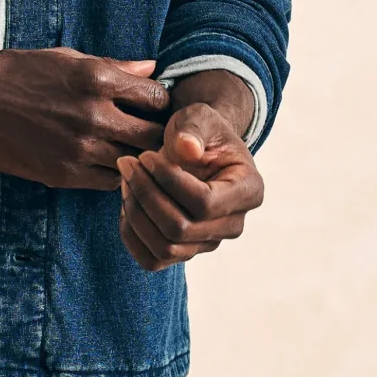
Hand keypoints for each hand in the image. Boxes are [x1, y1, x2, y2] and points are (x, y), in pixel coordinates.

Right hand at [0, 49, 168, 189]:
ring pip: (134, 163)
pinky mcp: (64, 174)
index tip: (154, 108)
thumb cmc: (18, 72)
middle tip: (151, 136)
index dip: (161, 104)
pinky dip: (114, 175)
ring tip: (129, 152)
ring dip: (135, 159)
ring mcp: (80, 148)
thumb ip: (113, 66)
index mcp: (98, 79)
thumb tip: (151, 69)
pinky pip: (107, 182)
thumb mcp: (66, 58)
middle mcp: (94, 115)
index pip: (157, 99)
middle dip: (157, 136)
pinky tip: (106, 163)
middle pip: (153, 136)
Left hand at [118, 99, 263, 270]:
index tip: (144, 157)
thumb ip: (194, 127)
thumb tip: (187, 148)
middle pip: (181, 229)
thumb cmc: (199, 131)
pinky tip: (127, 203)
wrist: (194, 148)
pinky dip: (131, 235)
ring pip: (164, 247)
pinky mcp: (185, 252)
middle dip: (146, 196)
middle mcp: (234, 224)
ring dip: (136, 214)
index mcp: (249, 190)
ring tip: (127, 181)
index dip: (167, 182)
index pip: (204, 202)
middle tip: (128, 165)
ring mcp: (209, 243)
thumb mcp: (199, 116)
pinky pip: (152, 259)